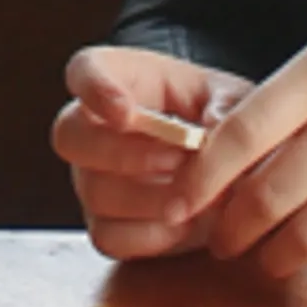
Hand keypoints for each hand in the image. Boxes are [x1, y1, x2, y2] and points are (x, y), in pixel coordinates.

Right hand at [55, 45, 252, 260]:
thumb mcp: (236, 102)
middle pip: (70, 136)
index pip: (83, 69)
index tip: (124, 112)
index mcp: (122, 79)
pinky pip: (109, 236)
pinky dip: (153, 235)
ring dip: (151, 198)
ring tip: (199, 196)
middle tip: (179, 162)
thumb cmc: (225, 121)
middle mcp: (92, 128)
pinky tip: (187, 222)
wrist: (235, 170)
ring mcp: (90, 179)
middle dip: (124, 154)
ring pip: (94, 192)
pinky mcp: (103, 225)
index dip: (93, 89)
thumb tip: (212, 128)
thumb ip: (227, 108)